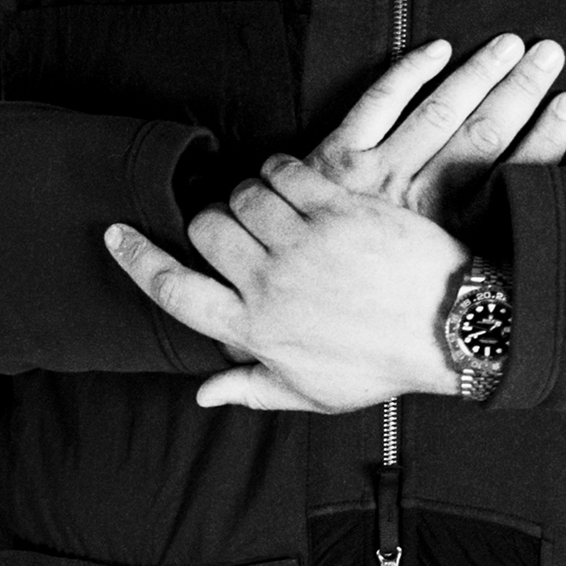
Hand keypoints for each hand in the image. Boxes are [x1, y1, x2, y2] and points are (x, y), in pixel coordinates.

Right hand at [105, 36, 565, 414]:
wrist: (449, 327)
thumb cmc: (379, 364)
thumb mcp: (311, 393)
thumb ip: (251, 388)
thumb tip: (202, 395)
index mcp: (256, 333)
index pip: (175, 293)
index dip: (138, 261)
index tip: (115, 235)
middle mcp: (270, 285)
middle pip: (204, 231)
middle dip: (207, 222)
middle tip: (231, 227)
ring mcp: (304, 242)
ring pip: (242, 194)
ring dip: (247, 194)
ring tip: (268, 207)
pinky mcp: (337, 205)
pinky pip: (286, 170)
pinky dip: (281, 171)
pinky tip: (294, 184)